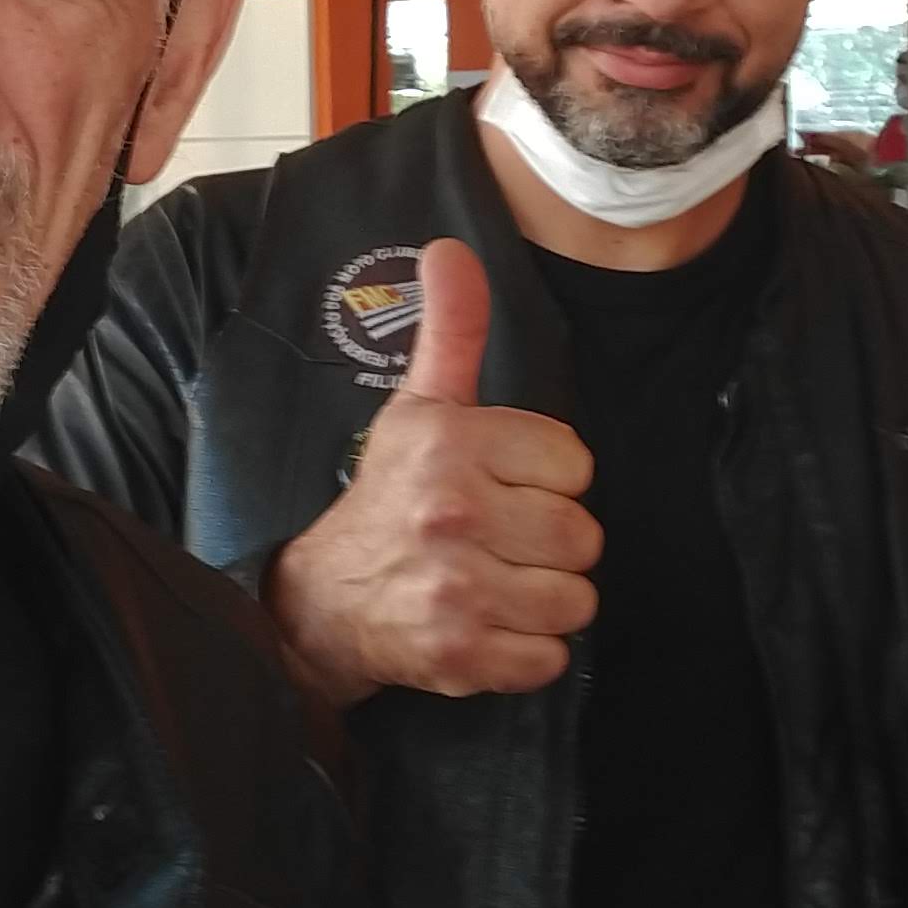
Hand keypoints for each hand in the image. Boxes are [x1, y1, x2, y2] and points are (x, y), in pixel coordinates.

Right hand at [268, 240, 601, 707]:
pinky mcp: (462, 655)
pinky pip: (549, 659)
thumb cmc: (388, 496)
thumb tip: (450, 248)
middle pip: (582, 535)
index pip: (574, 463)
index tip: (501, 484)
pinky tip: (489, 628)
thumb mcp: (420, 407)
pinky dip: (527, 655)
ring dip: (544, 601)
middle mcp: (453, 512)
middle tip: (500, 540)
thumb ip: (453, 330)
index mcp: (451, 443)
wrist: (325, 601)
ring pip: (575, 599)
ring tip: (496, 583)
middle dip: (550, 543)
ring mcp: (458, 589)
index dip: (546, 478)